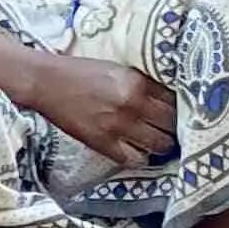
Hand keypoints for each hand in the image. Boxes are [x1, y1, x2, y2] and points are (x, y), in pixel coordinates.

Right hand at [19, 49, 177, 168]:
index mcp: (137, 82)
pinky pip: (133, 159)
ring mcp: (118, 126)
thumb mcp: (117, 68)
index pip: (175, 100)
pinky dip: (139, 157)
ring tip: (158, 142)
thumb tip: (166, 97)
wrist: (45, 82)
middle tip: (172, 129)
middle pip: (171, 124)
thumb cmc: (80, 71)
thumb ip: (142, 82)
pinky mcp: (102, 143)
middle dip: (174, 127)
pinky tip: (137, 151)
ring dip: (161, 144)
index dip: (181, 107)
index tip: (182, 112)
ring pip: (158, 144)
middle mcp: (132, 104)